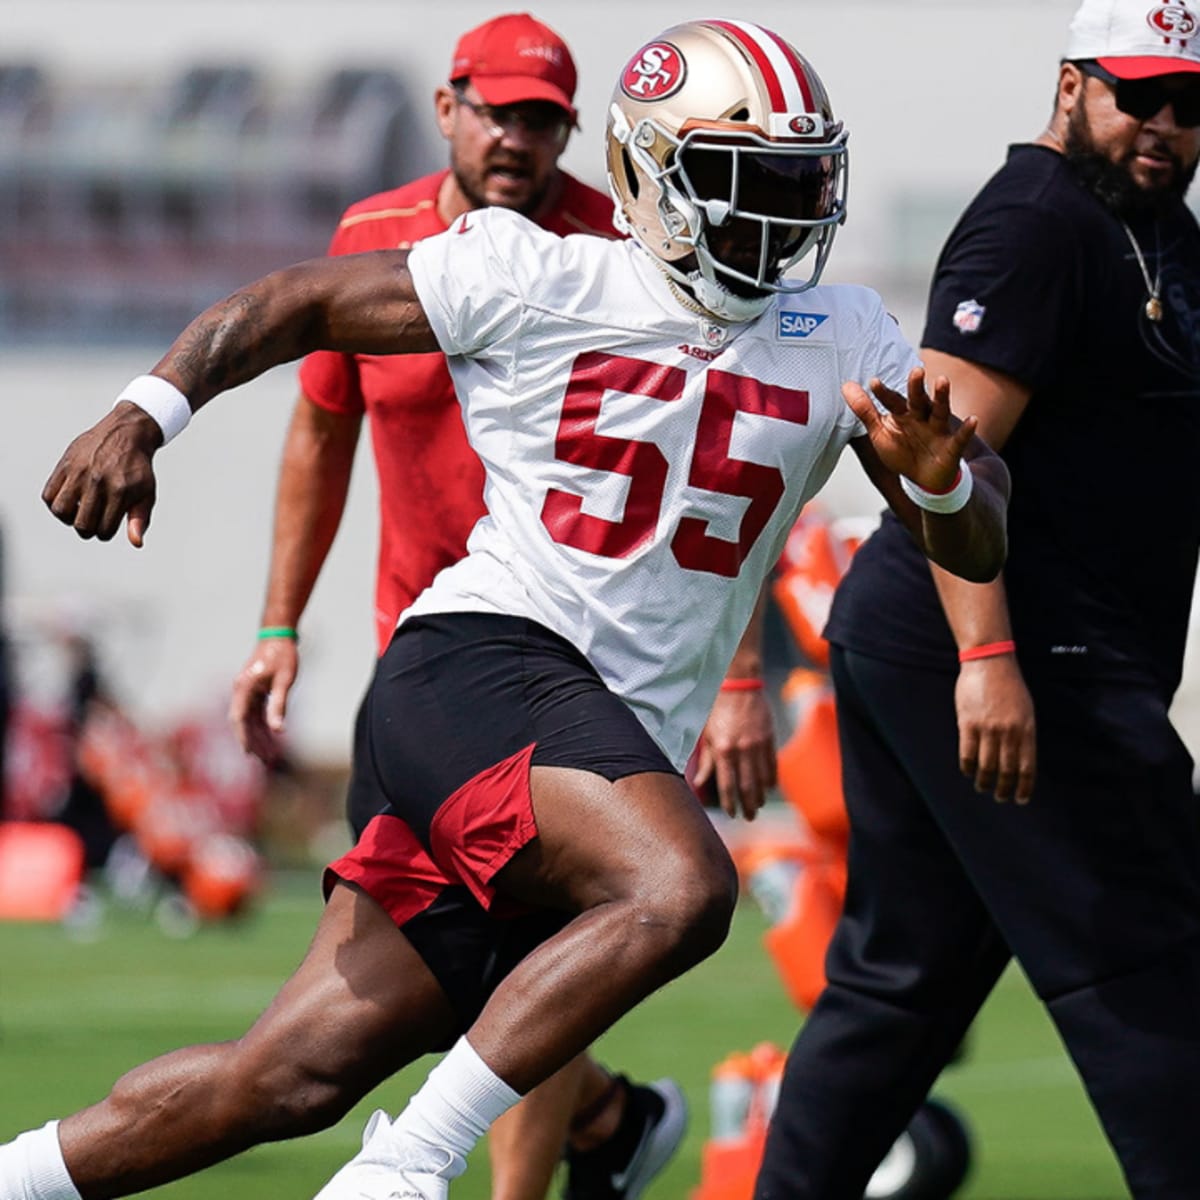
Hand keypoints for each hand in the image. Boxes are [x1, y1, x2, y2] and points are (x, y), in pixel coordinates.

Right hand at [42, 402, 161, 546]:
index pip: (104, 531)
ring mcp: (79, 473)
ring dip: (68, 518)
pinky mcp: (65, 465)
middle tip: (93, 520)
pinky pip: (48, 495)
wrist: (126, 434)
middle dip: (87, 530)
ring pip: (61, 511)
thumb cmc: (138, 469)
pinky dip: (54, 503)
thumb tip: (137, 544)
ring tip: (79, 511)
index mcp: (120, 492)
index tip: (108, 524)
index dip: (105, 533)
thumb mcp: (147, 494)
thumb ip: (140, 520)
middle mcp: (98, 482)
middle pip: (81, 525)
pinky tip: (69, 500)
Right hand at [230, 637, 298, 764]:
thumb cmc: (282, 655)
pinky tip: (271, 737)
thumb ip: (279, 705)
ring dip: (258, 736)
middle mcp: (241, 690)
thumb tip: (278, 730)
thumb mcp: (284, 681)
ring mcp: (246, 690)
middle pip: (243, 722)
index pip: (239, 718)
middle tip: (265, 761)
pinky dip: (262, 725)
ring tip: (270, 754)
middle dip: (253, 742)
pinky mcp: (254, 690)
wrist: (278, 634)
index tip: (249, 753)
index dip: (244, 737)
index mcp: (244, 687)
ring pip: (250, 719)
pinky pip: (256, 712)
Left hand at [692, 687, 776, 820]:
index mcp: (722, 750)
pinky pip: (772, 764)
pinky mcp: (769, 738)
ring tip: (759, 805)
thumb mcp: (706, 735)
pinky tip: (768, 787)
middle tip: (749, 817)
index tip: (732, 813)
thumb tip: (698, 784)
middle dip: (748, 805)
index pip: (727, 785)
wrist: (738, 684)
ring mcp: (757, 744)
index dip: (730, 803)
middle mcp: (741, 750)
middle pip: (747, 786)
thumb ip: (705, 761)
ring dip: (761, 795)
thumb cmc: (716, 709)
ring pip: (762, 778)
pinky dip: (771, 779)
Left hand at [843, 367, 978, 492]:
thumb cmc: (902, 451)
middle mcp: (921, 417)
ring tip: (942, 380)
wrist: (925, 479)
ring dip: (941, 396)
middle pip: (918, 400)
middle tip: (916, 371)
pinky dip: (967, 429)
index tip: (873, 382)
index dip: (883, 393)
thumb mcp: (880, 432)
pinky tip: (972, 420)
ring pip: (940, 411)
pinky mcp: (952, 446)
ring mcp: (938, 430)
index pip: (892, 401)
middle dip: (916, 386)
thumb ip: (865, 410)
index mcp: (902, 414)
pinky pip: (960, 437)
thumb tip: (846, 385)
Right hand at [955, 655, 1035, 802]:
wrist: (990, 662)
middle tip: (1000, 798)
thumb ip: (1024, 734)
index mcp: (1027, 729)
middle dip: (1003, 789)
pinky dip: (967, 767)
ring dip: (984, 782)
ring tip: (982, 788)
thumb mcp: (1026, 710)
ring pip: (986, 766)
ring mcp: (988, 728)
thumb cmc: (1009, 686)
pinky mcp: (968, 723)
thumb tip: (1019, 759)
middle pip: (1006, 771)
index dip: (1024, 787)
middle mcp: (1009, 732)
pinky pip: (967, 753)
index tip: (1021, 799)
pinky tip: (968, 771)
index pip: (1027, 767)